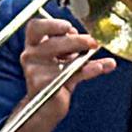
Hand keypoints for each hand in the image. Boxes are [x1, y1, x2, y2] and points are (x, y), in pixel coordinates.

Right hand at [16, 15, 116, 131]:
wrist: (45, 107)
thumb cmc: (54, 79)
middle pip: (52, 43)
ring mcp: (36, 72)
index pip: (35, 28)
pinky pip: (72, 75)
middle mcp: (31, 57)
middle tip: (92, 42)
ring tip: (96, 51)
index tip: (69, 26)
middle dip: (76, 40)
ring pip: (62, 60)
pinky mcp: (46, 86)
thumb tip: (92, 40)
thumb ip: (76, 48)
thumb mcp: (66, 59)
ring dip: (82, 54)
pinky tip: (101, 66)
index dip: (51, 24)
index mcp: (33, 46)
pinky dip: (89, 70)